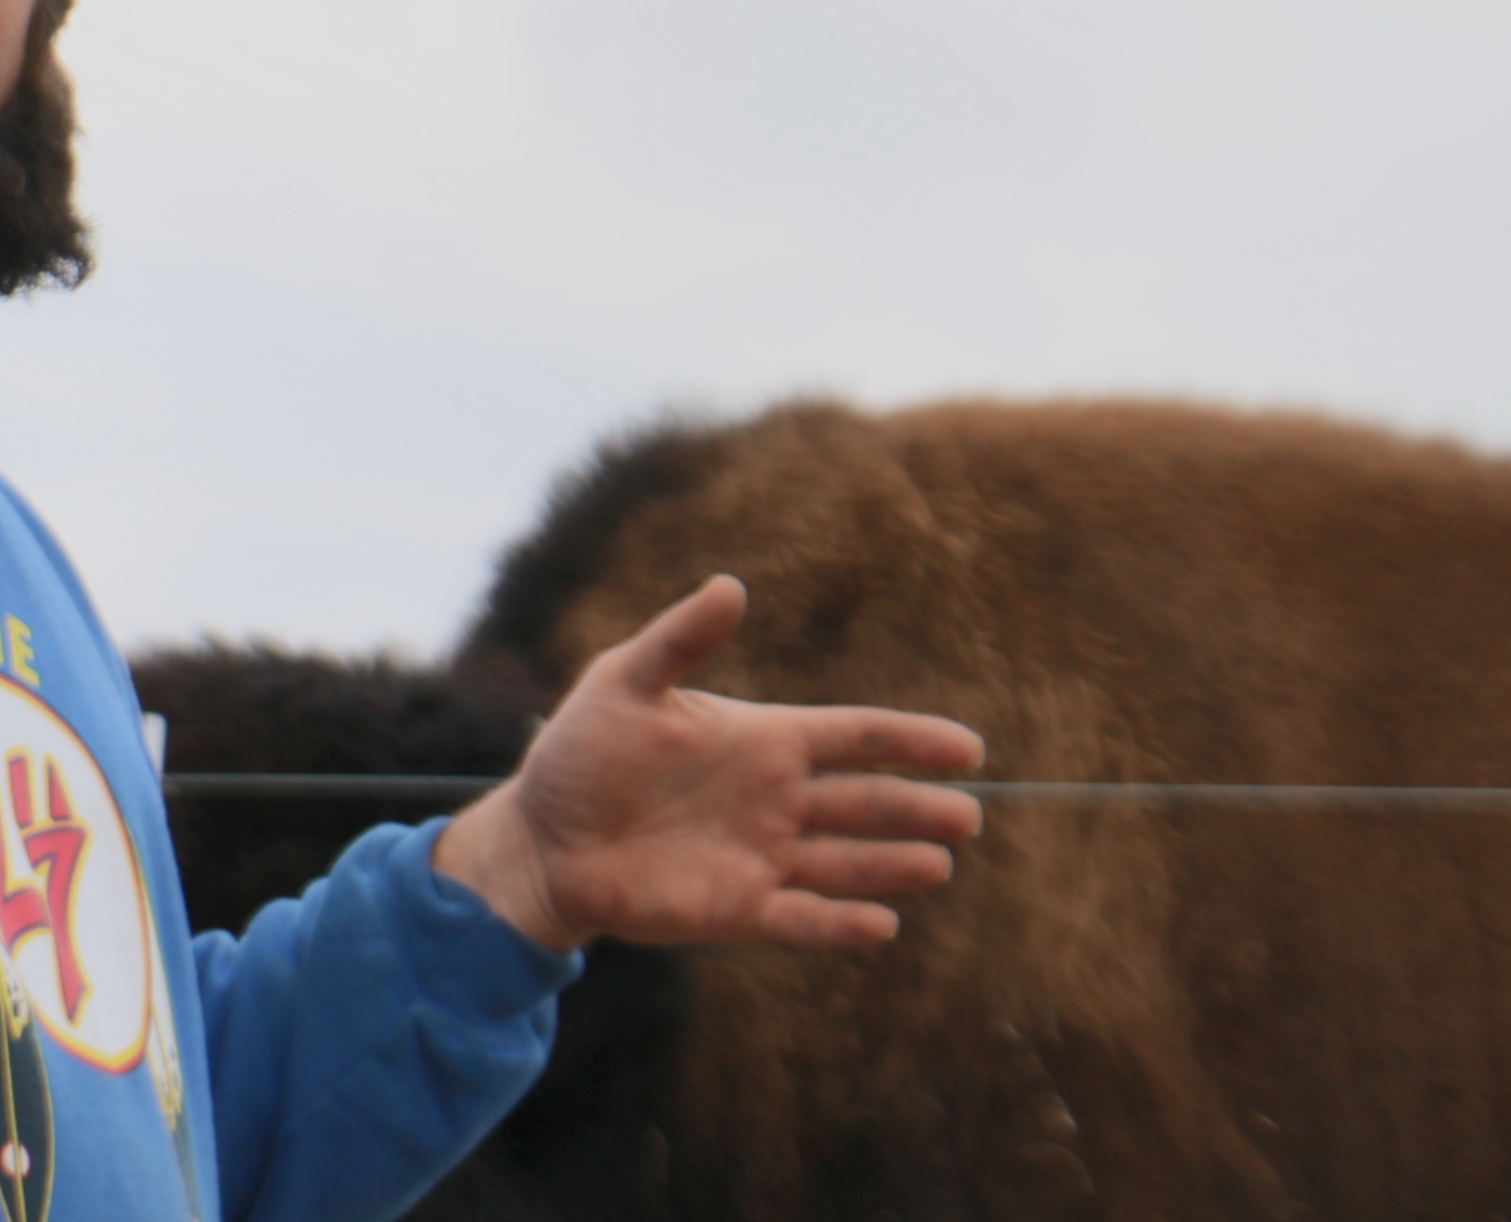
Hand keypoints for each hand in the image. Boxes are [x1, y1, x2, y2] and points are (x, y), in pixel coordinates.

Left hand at [433, 574, 983, 951]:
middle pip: (864, 801)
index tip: (969, 747)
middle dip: (916, 807)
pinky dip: (839, 922)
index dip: (911, 740)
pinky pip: (800, 915)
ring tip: (938, 864)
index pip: (855, 737)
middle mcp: (774, 798)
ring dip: (890, 865)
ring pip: (844, 861)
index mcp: (762, 739)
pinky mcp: (735, 907)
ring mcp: (760, 855)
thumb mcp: (625, 682)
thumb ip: (680, 641)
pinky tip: (880, 924)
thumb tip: (730, 586)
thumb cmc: (582, 750)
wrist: (542, 835)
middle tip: (969, 815)